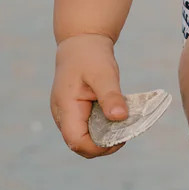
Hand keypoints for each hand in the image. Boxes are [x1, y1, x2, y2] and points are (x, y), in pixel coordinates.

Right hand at [50, 33, 128, 158]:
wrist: (82, 42)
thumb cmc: (91, 56)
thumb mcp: (104, 73)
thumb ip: (110, 96)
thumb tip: (120, 117)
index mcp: (66, 108)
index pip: (77, 142)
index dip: (98, 147)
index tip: (120, 138)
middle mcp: (63, 116)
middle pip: (80, 146)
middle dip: (103, 145)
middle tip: (125, 133)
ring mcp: (67, 115)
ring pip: (84, 140)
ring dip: (103, 138)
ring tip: (122, 126)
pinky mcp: (75, 113)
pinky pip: (88, 130)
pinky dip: (102, 129)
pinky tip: (115, 119)